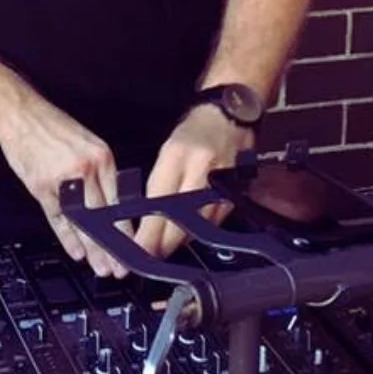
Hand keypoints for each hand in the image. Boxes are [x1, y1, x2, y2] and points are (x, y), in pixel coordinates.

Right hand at [0, 103, 128, 277]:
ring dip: (93, 248)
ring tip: (101, 268)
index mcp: (102, 157)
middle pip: (103, 215)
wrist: (20, 114)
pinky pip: (58, 218)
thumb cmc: (52, 128)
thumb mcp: (87, 143)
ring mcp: (63, 179)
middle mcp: (87, 168)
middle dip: (113, 246)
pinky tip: (76, 252)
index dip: (126, 227)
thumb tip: (113, 203)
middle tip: (121, 267)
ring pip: (82, 221)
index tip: (133, 246)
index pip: (119, 200)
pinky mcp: (42, 186)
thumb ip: (100, 172)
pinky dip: (67, 237)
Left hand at [134, 105, 254, 258]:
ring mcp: (221, 185)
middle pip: (180, 223)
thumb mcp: (168, 151)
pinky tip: (188, 233)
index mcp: (178, 156)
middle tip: (149, 255)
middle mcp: (201, 171)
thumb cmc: (194, 133)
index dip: (148, 233)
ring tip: (165, 247)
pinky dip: (199, 232)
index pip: (159, 204)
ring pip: (198, 228)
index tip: (138, 249)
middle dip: (162, 245)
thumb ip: (158, 184)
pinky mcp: (234, 195)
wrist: (230, 118)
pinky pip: (214, 224)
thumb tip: (144, 219)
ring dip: (180, 241)